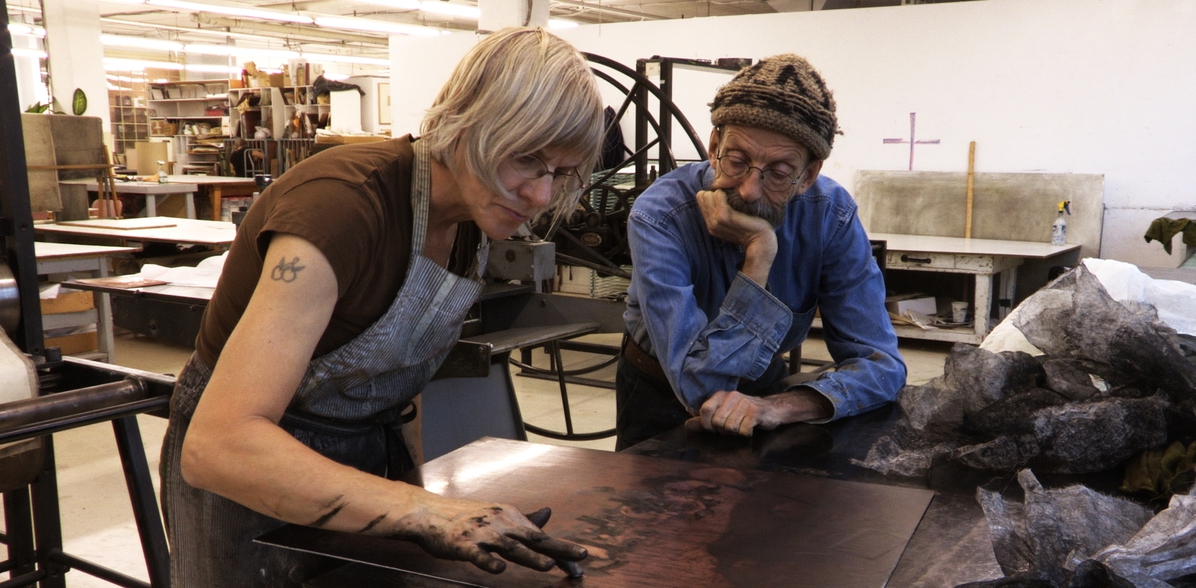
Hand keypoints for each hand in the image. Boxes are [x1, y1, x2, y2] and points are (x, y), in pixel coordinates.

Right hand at [391, 495, 586, 573]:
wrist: (430, 512)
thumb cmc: (466, 516)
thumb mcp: (498, 513)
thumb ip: (523, 519)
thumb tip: (548, 514)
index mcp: (511, 516)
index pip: (540, 536)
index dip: (562, 549)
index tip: (581, 560)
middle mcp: (501, 523)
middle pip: (534, 538)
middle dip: (559, 548)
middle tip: (581, 556)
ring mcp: (483, 534)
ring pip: (510, 546)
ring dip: (530, 556)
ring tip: (548, 565)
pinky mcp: (463, 544)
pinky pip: (478, 555)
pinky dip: (489, 562)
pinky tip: (499, 570)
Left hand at [685, 390, 770, 436]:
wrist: (771, 409)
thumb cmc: (743, 413)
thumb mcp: (722, 413)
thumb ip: (704, 420)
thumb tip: (687, 424)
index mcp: (720, 395)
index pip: (704, 410)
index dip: (706, 424)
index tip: (714, 428)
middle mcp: (731, 396)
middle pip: (717, 422)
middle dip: (723, 430)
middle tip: (733, 426)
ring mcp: (744, 403)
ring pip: (730, 428)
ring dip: (736, 432)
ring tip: (742, 425)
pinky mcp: (755, 412)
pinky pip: (743, 430)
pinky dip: (746, 433)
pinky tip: (750, 427)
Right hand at [695, 189, 774, 247]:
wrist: (760, 241)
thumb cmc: (751, 228)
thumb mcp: (733, 222)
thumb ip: (723, 212)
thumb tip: (719, 194)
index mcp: (711, 225)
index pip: (701, 199)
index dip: (712, 194)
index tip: (725, 197)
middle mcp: (710, 224)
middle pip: (702, 196)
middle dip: (714, 192)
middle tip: (729, 196)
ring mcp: (716, 221)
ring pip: (707, 195)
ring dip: (719, 191)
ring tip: (731, 197)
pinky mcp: (724, 216)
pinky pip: (717, 196)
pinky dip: (724, 192)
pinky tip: (733, 197)